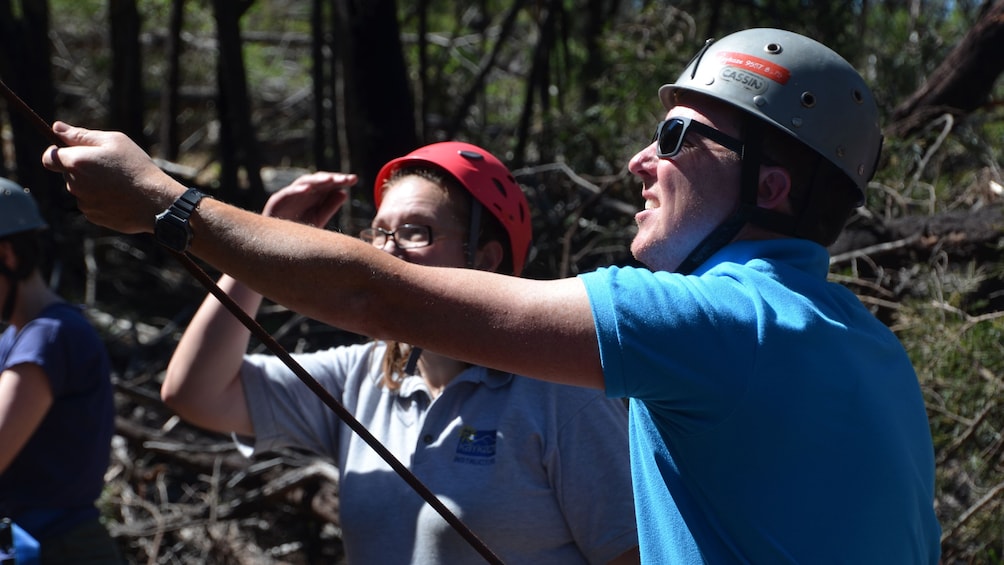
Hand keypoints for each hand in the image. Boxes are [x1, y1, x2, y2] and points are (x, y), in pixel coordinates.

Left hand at [41, 121, 182, 233]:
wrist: (156, 202)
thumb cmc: (136, 167)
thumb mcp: (114, 141)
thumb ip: (81, 135)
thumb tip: (56, 127)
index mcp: (76, 162)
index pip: (49, 158)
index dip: (58, 153)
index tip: (73, 152)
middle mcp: (74, 184)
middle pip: (67, 174)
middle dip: (82, 169)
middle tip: (109, 167)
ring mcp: (83, 203)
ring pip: (80, 190)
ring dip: (92, 185)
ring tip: (118, 183)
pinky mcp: (93, 217)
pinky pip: (91, 204)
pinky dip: (101, 200)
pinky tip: (120, 197)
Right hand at [262, 171, 356, 227]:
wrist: (278, 244)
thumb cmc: (299, 231)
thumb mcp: (318, 219)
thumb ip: (329, 207)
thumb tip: (344, 193)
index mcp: (314, 195)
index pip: (328, 184)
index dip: (340, 181)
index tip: (354, 179)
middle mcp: (303, 192)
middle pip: (319, 181)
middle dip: (332, 178)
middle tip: (346, 179)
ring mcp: (290, 195)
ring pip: (304, 182)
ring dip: (317, 180)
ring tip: (330, 179)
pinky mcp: (276, 201)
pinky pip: (286, 193)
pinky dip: (296, 190)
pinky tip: (307, 189)